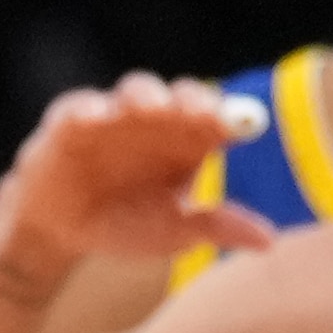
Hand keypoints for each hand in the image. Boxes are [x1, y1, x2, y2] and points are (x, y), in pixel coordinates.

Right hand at [0, 76, 268, 284]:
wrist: (63, 230)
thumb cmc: (126, 223)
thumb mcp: (173, 230)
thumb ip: (216, 227)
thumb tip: (269, 242)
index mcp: (188, 141)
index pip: (217, 118)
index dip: (230, 117)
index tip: (242, 126)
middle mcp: (156, 120)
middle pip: (181, 96)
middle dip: (190, 99)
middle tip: (200, 110)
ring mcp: (114, 115)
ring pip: (135, 91)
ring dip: (145, 95)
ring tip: (152, 107)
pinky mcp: (70, 121)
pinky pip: (79, 107)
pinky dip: (87, 108)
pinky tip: (96, 117)